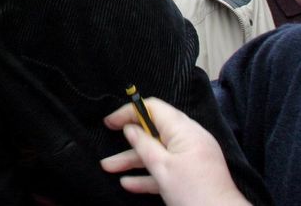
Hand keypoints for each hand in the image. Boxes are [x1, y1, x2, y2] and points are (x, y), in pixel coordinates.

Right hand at [100, 97, 248, 205]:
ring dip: (133, 160)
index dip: (130, 112)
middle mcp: (189, 139)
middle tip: (107, 140)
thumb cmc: (193, 191)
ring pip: (158, 153)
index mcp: (184, 130)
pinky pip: (167, 167)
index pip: (153, 108)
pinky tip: (129, 183)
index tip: (110, 122)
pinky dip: (149, 174)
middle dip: (129, 140)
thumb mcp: (162, 167)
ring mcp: (191, 157)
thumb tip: (130, 128)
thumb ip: (143, 145)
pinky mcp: (192, 173)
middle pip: (153, 132)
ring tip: (108, 167)